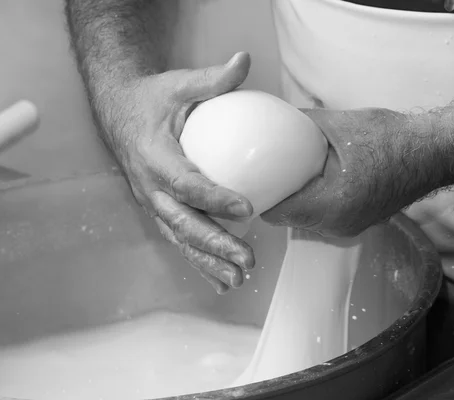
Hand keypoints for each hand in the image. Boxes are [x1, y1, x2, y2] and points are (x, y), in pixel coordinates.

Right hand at [100, 52, 254, 293]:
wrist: (119, 113)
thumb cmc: (152, 100)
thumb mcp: (179, 84)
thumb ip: (212, 79)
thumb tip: (244, 60)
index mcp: (155, 156)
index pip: (186, 182)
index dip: (214, 198)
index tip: (246, 208)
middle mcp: (150, 186)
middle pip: (183, 221)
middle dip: (215, 243)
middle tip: (246, 259)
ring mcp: (153, 202)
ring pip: (180, 238)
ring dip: (208, 261)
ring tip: (237, 279)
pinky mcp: (159, 210)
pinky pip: (179, 240)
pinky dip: (199, 262)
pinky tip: (220, 281)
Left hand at [261, 108, 429, 237]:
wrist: (433, 154)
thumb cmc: (392, 138)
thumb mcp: (339, 123)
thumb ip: (301, 123)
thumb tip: (272, 118)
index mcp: (332, 204)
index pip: (277, 211)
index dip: (258, 196)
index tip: (247, 178)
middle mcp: (338, 225)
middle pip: (287, 219)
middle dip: (273, 197)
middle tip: (260, 172)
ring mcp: (349, 228)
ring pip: (304, 220)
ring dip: (292, 200)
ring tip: (283, 173)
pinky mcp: (357, 223)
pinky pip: (321, 218)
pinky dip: (311, 201)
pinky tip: (310, 178)